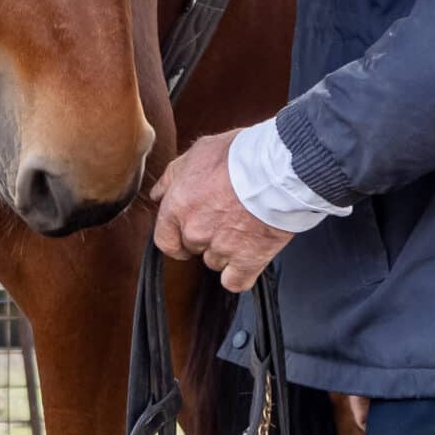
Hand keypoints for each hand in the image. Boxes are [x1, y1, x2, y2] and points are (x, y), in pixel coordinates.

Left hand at [150, 128, 294, 293]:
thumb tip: (158, 194)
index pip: (164, 238)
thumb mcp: (197, 153)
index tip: (184, 235)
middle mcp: (196, 230)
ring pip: (214, 262)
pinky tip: (246, 259)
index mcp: (179, 206)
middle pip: (192, 248)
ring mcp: (221, 248)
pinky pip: (235, 281)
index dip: (175, 238)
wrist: (277, 170)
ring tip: (242, 230)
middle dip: (205, 237)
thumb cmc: (240, 156)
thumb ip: (172, 178)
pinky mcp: (247, 260)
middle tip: (224, 219)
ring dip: (224, 251)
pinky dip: (240, 274)